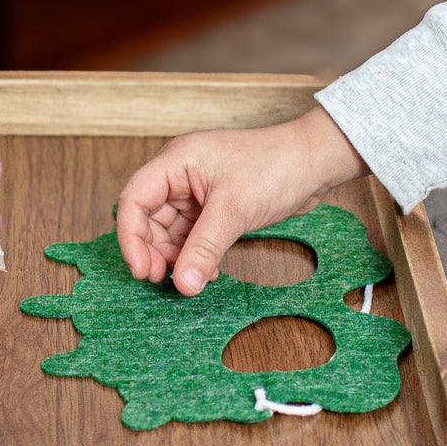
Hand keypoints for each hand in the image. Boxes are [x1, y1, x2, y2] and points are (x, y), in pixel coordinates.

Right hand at [116, 105, 365, 295]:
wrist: (315, 162)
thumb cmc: (277, 166)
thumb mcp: (235, 210)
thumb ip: (204, 248)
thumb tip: (183, 284)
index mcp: (176, 161)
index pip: (134, 200)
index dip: (131, 238)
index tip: (142, 270)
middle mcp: (181, 173)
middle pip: (148, 218)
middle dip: (154, 251)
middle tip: (165, 280)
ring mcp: (197, 190)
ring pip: (170, 230)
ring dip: (178, 257)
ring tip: (193, 278)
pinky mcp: (215, 205)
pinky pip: (193, 234)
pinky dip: (196, 254)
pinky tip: (209, 272)